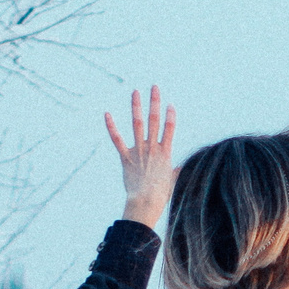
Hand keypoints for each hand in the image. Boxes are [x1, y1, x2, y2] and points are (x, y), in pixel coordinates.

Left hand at [106, 86, 177, 226]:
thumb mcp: (173, 182)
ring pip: (138, 124)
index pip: (169, 129)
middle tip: (154, 87)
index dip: (170, 116)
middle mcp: (152, 148)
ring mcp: (139, 151)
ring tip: (135, 92)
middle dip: (154, 102)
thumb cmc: (161, 195)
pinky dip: (111, 126)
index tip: (169, 105)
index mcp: (165, 153)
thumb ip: (176, 171)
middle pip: (154, 120)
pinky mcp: (125, 157)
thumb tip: (181, 168)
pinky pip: (117, 139)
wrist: (146, 202)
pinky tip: (107, 114)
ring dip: (137, 106)